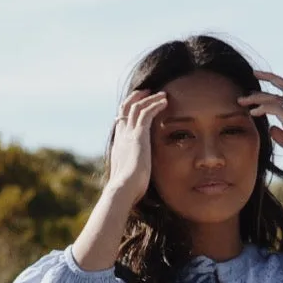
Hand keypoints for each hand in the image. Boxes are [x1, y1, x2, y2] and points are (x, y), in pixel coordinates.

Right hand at [106, 89, 167, 203]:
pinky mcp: (138, 134)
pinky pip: (146, 112)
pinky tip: (165, 101)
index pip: (120, 123)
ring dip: (149, 98)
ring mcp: (128, 134)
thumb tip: (137, 184)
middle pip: (125, 109)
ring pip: (137, 107)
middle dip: (135, 99)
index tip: (136, 108)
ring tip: (160, 94)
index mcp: (118, 146)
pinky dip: (155, 104)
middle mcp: (121, 136)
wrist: (123, 188)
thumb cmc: (127, 190)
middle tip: (146, 92)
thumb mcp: (129, 178)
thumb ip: (133, 174)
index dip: (127, 113)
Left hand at [237, 72, 282, 188]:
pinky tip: (253, 112)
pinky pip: (277, 108)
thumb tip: (272, 128)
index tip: (257, 83)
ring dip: (257, 97)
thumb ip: (282, 137)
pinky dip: (263, 107)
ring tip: (242, 100)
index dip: (273, 86)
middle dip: (268, 78)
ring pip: (277, 97)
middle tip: (251, 75)